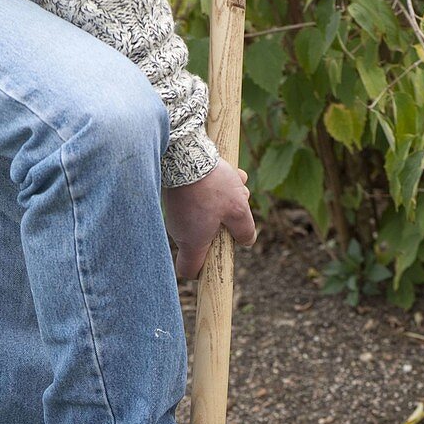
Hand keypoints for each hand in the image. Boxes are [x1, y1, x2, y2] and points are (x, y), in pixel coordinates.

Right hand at [163, 157, 256, 278]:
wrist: (186, 152)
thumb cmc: (212, 186)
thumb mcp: (238, 209)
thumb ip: (244, 230)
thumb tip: (247, 241)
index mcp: (193, 242)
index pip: (189, 270)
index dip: (202, 271)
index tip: (216, 260)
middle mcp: (180, 231)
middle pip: (203, 239)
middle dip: (224, 226)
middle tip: (238, 208)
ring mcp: (176, 213)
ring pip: (204, 215)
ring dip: (223, 203)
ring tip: (237, 183)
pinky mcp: (176, 196)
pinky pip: (198, 199)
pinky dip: (213, 190)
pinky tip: (226, 173)